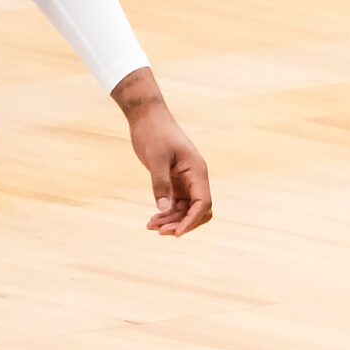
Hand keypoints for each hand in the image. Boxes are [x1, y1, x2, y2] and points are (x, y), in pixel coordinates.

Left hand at [115, 71, 211, 235]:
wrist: (147, 116)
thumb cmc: (153, 133)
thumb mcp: (155, 159)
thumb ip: (160, 184)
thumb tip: (163, 209)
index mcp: (197, 171)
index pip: (203, 203)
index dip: (192, 221)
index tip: (176, 233)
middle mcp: (195, 178)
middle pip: (198, 211)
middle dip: (182, 223)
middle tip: (159, 231)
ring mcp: (186, 180)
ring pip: (186, 209)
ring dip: (171, 220)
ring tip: (150, 226)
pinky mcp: (174, 181)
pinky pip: (176, 203)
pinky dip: (166, 213)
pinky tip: (152, 219)